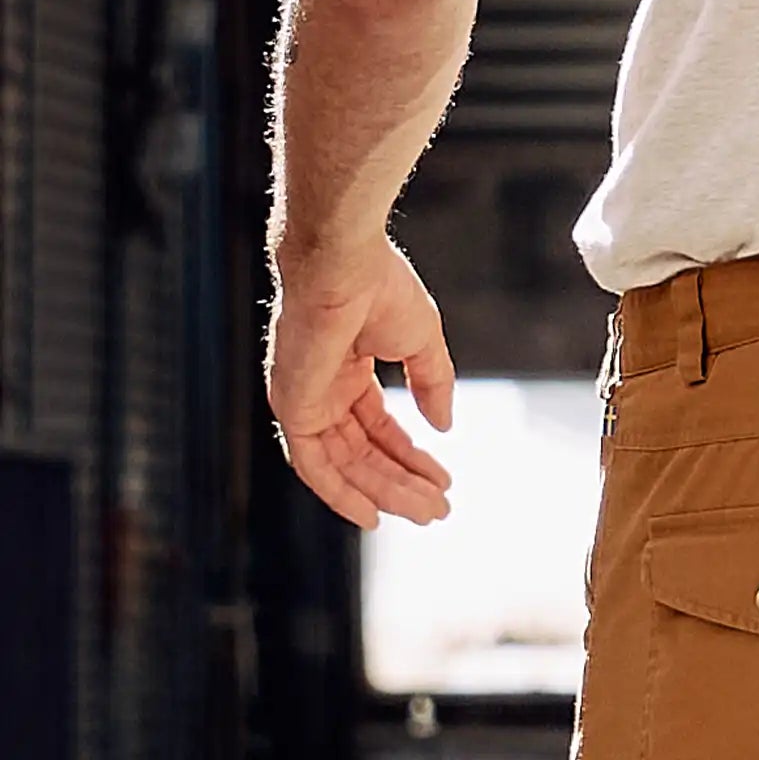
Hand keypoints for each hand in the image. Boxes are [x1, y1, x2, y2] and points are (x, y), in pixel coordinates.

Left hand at [265, 234, 455, 529]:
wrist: (345, 263)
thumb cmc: (380, 286)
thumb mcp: (420, 339)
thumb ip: (432, 383)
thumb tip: (445, 426)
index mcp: (347, 370)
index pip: (378, 427)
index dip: (411, 455)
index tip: (443, 480)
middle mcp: (323, 392)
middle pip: (365, 453)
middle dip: (403, 482)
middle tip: (440, 509)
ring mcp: (306, 403)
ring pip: (346, 465)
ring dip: (385, 492)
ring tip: (427, 511)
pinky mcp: (293, 410)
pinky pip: (314, 467)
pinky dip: (341, 494)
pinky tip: (374, 514)